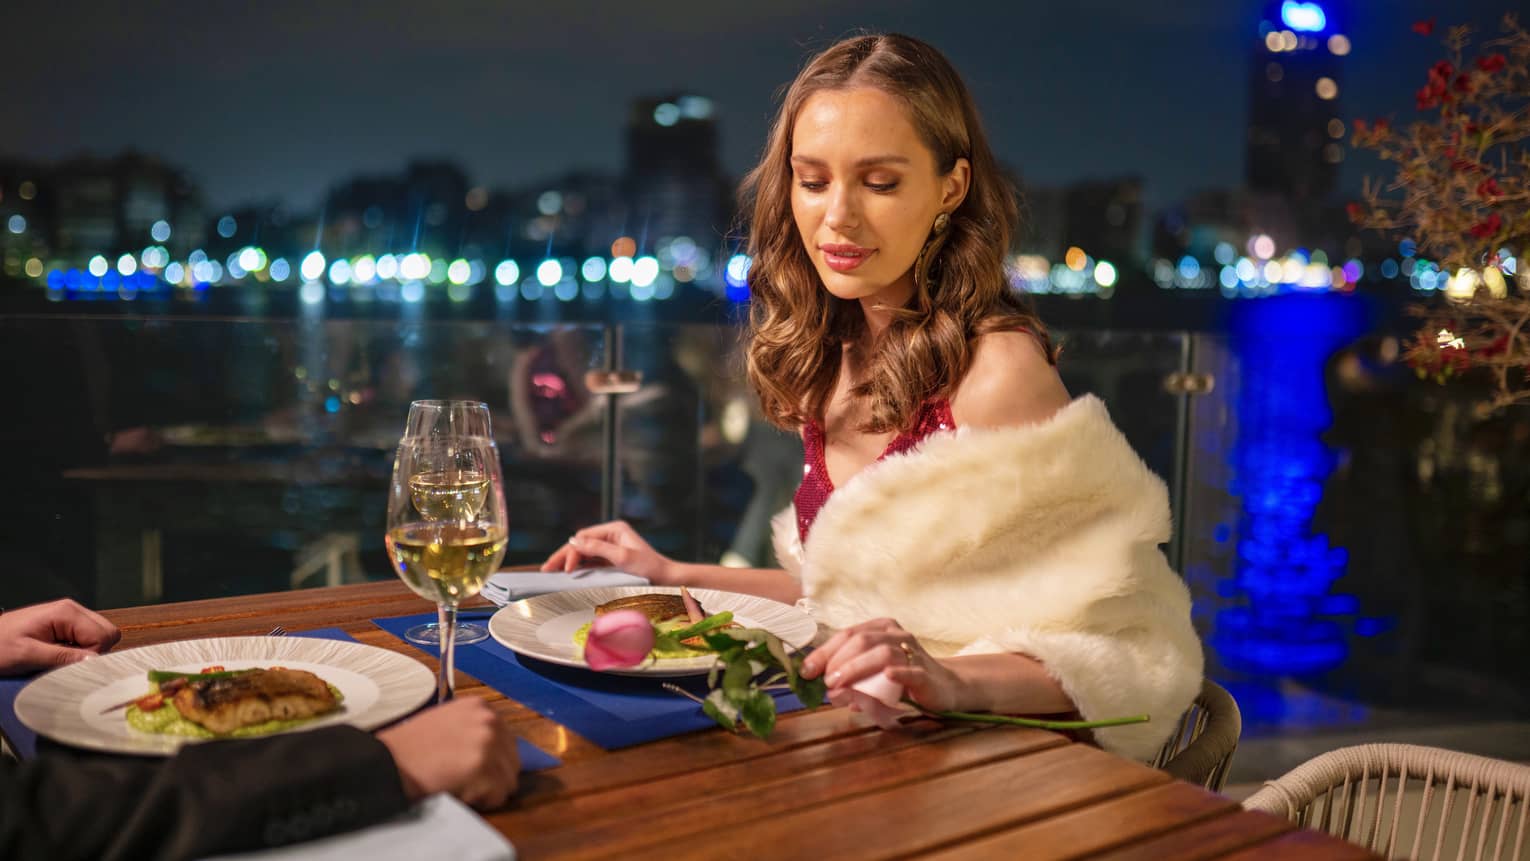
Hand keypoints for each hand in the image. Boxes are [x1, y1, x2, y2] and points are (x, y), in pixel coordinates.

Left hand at [0, 599, 121, 674]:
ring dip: (86, 651)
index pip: (104, 636)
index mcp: (67, 612)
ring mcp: (70, 615)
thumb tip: (94, 661)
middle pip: (107, 633)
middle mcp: (73, 609)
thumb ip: (62, 657)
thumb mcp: (27, 655)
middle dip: (93, 652)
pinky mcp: (66, 624)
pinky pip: (88, 637)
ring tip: (60, 657)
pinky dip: (79, 649)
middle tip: (67, 661)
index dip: (92, 655)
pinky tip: (60, 653)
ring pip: (100, 636)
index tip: (70, 665)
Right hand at [378, 697, 519, 809]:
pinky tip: (458, 792)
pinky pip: (498, 796)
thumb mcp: (448, 722)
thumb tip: (498, 751)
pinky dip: (481, 801)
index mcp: (480, 707)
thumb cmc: (412, 748)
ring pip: (508, 781)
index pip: (507, 741)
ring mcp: (488, 743)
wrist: (388, 762)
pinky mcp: (484, 767)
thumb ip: (474, 730)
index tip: (471, 767)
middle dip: (492, 777)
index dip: (492, 761)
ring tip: (459, 785)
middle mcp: (489, 720)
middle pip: (512, 761)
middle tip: (463, 780)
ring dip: (487, 790)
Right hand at [538, 520, 679, 582]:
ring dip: (568, 561)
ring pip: (583, 553)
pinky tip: (566, 572)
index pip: (584, 538)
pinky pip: (590, 561)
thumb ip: (598, 549)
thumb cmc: (649, 567)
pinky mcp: (611, 559)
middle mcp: (610, 535)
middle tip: (546, 568)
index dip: (571, 552)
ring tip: (551, 571)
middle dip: (563, 556)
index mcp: (614, 529)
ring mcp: (610, 547)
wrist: (665, 578)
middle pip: (580, 544)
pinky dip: (578, 566)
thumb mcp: (623, 558)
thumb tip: (574, 543)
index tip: (565, 568)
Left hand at [800, 618, 964, 713]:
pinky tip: (887, 676)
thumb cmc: (901, 678)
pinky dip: (897, 672)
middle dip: (838, 660)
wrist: (943, 687)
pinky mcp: (926, 673)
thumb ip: (851, 679)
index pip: (847, 634)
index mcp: (881, 628)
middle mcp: (896, 635)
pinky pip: (910, 670)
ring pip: (882, 653)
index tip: (806, 671)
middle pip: (862, 640)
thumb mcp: (872, 675)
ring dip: (857, 668)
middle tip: (824, 680)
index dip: (824, 652)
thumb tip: (827, 690)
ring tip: (839, 683)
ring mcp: (913, 652)